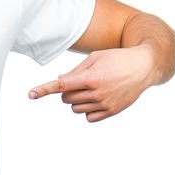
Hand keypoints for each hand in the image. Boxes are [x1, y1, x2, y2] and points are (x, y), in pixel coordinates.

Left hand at [28, 44, 157, 121]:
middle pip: (66, 98)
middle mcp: (96, 93)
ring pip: (76, 108)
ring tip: (92, 88)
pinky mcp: (111, 111)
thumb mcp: (96, 57)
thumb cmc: (117, 58)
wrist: (144, 66)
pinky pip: (89, 118)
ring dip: (77, 100)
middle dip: (68, 91)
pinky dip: (87, 110)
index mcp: (90, 77)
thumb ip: (76, 70)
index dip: (44, 89)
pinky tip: (97, 99)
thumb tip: (60, 82)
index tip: (30, 94)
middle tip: (80, 81)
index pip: (61, 85)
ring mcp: (104, 104)